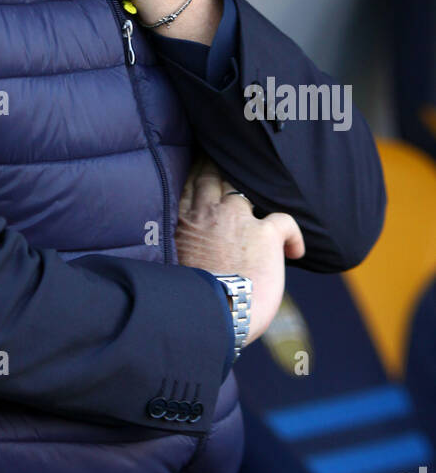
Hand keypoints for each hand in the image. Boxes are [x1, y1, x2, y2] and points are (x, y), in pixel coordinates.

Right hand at [174, 150, 305, 346]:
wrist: (213, 313)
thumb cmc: (192, 301)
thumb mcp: (178, 266)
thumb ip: (188, 249)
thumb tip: (198, 258)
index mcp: (185, 223)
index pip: (191, 185)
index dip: (198, 171)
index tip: (202, 164)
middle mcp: (209, 213)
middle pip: (212, 176)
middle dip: (217, 165)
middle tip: (224, 159)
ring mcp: (238, 220)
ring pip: (243, 189)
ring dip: (251, 189)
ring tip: (261, 191)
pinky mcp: (266, 235)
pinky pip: (284, 221)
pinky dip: (292, 237)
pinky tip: (294, 252)